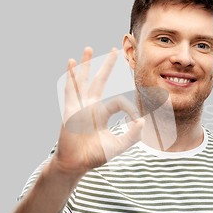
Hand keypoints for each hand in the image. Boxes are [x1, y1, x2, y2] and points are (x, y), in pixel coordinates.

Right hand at [51, 47, 143, 176]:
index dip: (131, 109)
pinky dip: (70, 76)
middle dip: (108, 65)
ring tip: (89, 48)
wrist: (76, 164)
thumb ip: (132, 136)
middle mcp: (91, 106)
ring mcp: (79, 106)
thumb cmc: (95, 155)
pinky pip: (70, 90)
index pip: (120, 101)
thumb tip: (142, 121)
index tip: (137, 121)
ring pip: (83, 80)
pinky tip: (70, 62)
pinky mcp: (70, 109)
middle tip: (115, 49)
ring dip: (86, 64)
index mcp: (102, 112)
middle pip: (100, 80)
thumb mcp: (118, 145)